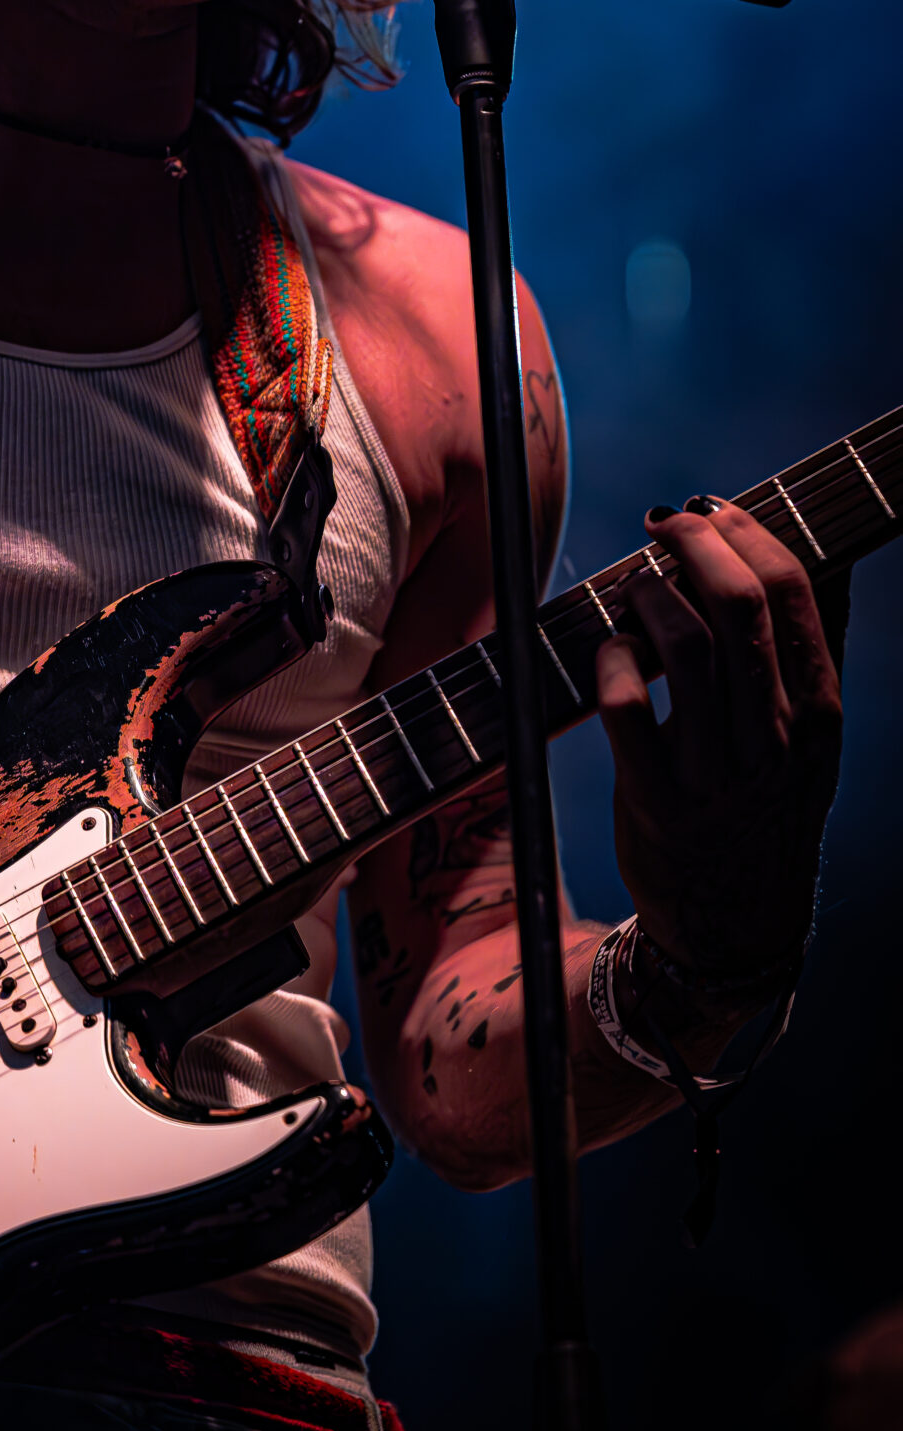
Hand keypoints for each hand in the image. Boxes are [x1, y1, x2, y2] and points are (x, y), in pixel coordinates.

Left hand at [595, 499, 841, 990]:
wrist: (737, 922)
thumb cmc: (768, 804)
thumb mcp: (812, 736)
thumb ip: (812, 650)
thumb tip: (810, 553)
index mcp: (819, 712)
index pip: (794, 591)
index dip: (747, 531)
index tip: (711, 508)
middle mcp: (773, 738)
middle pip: (739, 607)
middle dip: (695, 543)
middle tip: (663, 524)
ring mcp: (715, 772)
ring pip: (682, 648)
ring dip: (649, 594)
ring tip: (637, 583)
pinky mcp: (655, 800)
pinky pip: (625, 707)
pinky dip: (612, 659)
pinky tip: (611, 647)